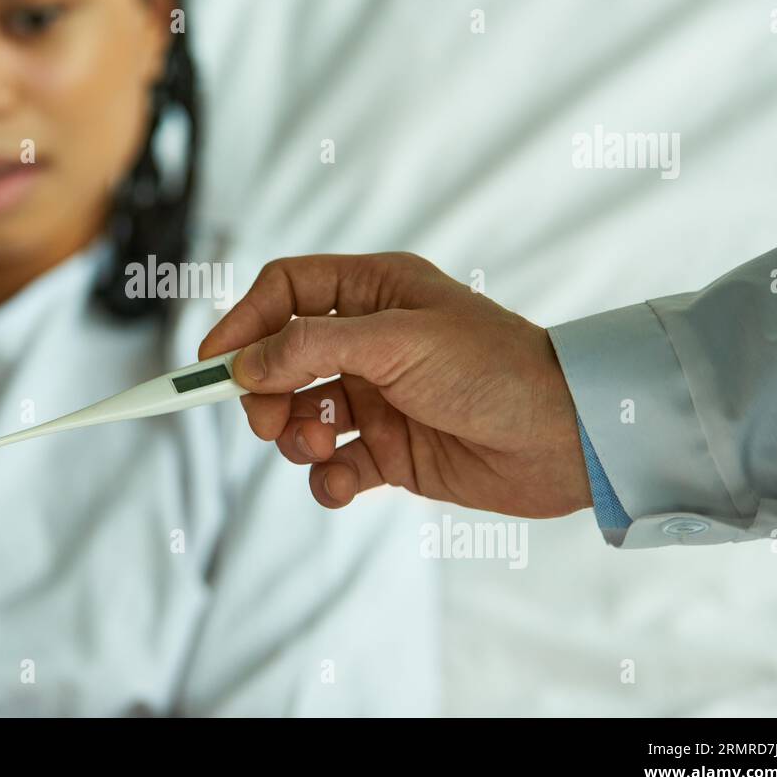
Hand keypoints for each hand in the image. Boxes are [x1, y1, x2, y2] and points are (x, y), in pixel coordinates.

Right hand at [198, 252, 591, 517]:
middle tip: (267, 420)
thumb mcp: (397, 341)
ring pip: (299, 416)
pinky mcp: (390, 452)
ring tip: (317, 447)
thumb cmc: (494, 369)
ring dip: (294, 436)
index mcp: (373, 293)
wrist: (566, 440)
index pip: (284, 292)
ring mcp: (377, 399)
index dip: (243, 323)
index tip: (211, 364)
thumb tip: (242, 363)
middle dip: (264, 392)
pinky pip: (332, 467)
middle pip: (279, 360)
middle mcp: (369, 342)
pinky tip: (343, 483)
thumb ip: (311, 346)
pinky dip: (326, 480)